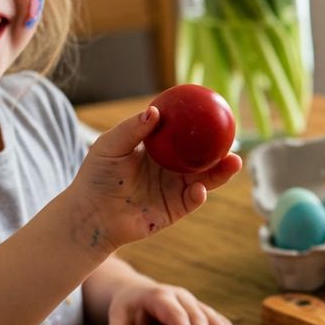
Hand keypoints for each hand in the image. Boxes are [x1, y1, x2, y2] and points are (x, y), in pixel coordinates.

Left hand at [71, 107, 240, 253]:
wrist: (90, 213)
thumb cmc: (96, 176)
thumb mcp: (110, 145)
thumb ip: (131, 129)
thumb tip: (155, 111)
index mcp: (160, 151)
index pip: (186, 136)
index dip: (201, 125)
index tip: (216, 113)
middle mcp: (172, 169)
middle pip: (204, 157)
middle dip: (222, 149)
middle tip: (234, 139)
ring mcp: (176, 189)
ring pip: (207, 178)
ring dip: (222, 172)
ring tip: (233, 162)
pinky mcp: (176, 210)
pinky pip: (193, 200)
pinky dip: (199, 195)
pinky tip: (200, 189)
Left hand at [103, 276, 240, 324]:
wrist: (136, 291)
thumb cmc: (127, 307)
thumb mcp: (118, 316)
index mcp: (160, 297)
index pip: (176, 315)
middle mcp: (181, 297)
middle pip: (197, 317)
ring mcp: (193, 302)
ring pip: (211, 316)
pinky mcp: (199, 309)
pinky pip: (216, 318)